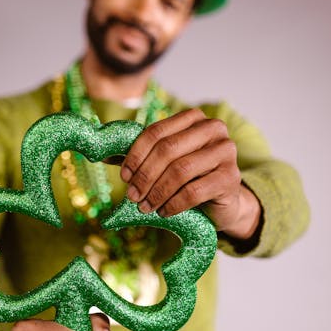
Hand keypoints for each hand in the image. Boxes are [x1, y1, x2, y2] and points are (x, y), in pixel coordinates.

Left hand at [120, 108, 260, 239]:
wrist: (224, 201)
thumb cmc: (190, 178)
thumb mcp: (165, 163)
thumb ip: (140, 154)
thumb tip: (100, 155)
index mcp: (194, 118)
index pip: (156, 131)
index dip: (135, 154)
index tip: (124, 176)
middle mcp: (213, 129)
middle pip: (167, 150)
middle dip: (144, 175)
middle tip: (132, 196)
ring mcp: (226, 152)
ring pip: (180, 170)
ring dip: (156, 192)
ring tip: (145, 206)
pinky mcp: (230, 178)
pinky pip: (193, 192)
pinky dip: (173, 204)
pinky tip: (164, 212)